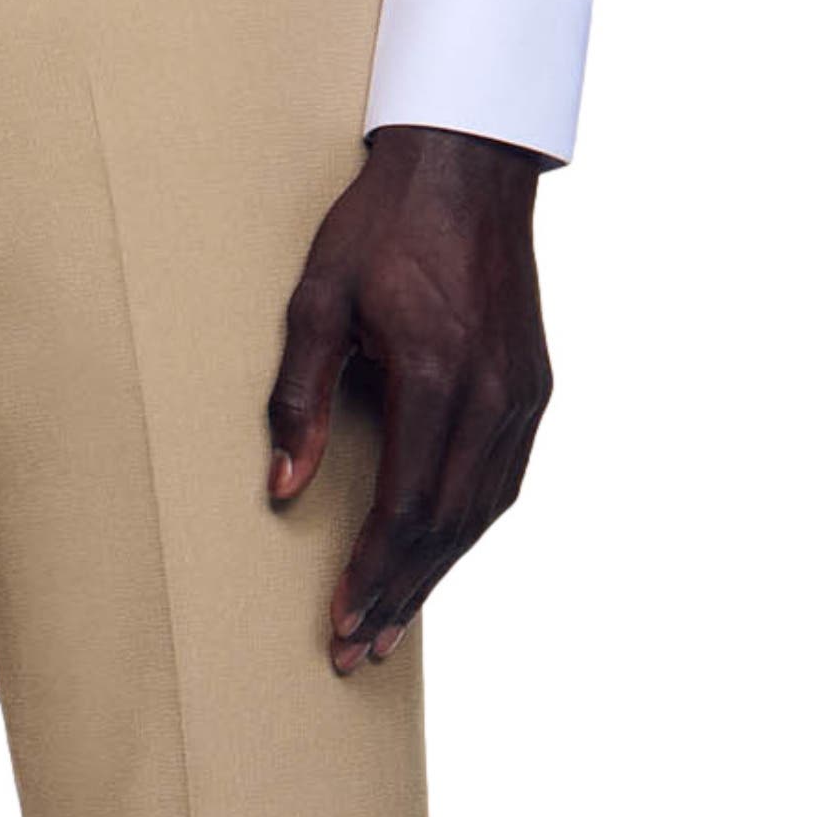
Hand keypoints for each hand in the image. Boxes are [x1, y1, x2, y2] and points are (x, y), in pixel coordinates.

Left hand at [268, 125, 552, 676]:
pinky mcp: (534, 388)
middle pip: (445, 528)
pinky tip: (436, 562)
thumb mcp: (317, 298)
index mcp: (434, 373)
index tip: (338, 623)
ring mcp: (521, 394)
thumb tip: (283, 491)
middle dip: (397, 596)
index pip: (404, 507)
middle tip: (356, 653)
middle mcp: (490, 395)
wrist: (469, 163)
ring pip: (480, 515)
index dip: (371, 575)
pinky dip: (467, 533)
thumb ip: (298, 397)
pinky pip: (502, 483)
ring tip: (391, 628)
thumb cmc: (381, 225)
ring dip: (434, 577)